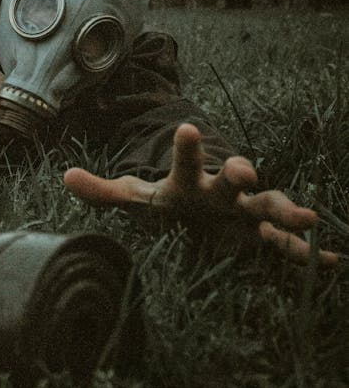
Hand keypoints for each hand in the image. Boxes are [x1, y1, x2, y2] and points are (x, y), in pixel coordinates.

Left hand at [64, 123, 338, 265]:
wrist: (203, 206)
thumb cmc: (169, 200)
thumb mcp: (135, 196)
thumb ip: (103, 190)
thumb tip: (66, 178)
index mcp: (190, 180)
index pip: (184, 159)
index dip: (184, 146)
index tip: (185, 126)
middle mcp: (223, 191)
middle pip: (234, 181)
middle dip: (241, 175)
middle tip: (246, 173)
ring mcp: (247, 212)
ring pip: (270, 209)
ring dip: (287, 214)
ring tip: (307, 220)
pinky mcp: (263, 235)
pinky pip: (287, 245)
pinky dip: (309, 253)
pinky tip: (334, 261)